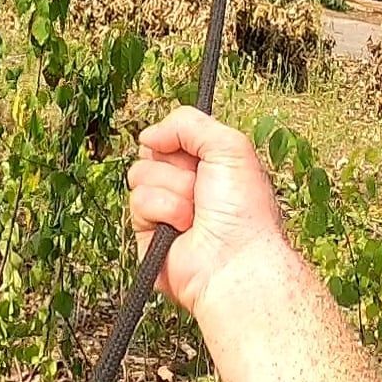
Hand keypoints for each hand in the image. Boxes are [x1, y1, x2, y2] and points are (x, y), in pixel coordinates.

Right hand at [128, 106, 288, 315]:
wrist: (235, 259)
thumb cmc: (244, 209)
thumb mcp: (230, 146)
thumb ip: (189, 123)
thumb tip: (149, 134)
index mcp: (206, 166)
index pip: (170, 137)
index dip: (178, 140)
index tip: (196, 154)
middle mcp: (185, 188)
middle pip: (151, 154)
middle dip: (176, 167)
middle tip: (200, 186)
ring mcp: (164, 211)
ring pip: (140, 176)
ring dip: (173, 190)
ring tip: (195, 212)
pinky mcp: (148, 235)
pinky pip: (137, 204)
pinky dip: (162, 211)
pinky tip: (183, 228)